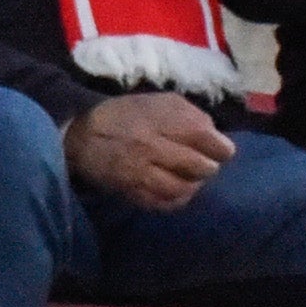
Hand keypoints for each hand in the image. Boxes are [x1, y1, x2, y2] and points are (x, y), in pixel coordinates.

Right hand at [66, 89, 235, 212]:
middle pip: (200, 166)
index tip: (222, 150)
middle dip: (209, 167)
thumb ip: (190, 114)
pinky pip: (165, 204)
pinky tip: (178, 191)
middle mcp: (152, 147)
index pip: (206, 138)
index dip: (221, 148)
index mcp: (161, 120)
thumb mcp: (159, 102)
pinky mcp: (133, 192)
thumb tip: (215, 134)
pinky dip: (178, 199)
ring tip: (193, 179)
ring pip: (184, 189)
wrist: (83, 137)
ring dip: (195, 186)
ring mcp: (142, 173)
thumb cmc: (127, 115)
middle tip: (207, 165)